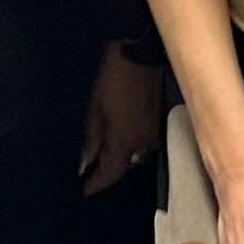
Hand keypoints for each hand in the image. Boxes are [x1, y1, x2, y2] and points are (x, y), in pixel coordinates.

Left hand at [77, 44, 161, 196]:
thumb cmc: (112, 78)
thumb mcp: (94, 108)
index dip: (96, 185)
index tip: (84, 191)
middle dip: (108, 170)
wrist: (139, 52)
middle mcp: (143, 144)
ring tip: (103, 155)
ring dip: (120, 157)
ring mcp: (154, 133)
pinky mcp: (159, 121)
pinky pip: (143, 142)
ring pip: (136, 155)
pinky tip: (120, 138)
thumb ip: (92, 139)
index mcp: (124, 142)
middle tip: (90, 171)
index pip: (110, 175)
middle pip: (124, 167)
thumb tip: (86, 162)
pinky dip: (130, 144)